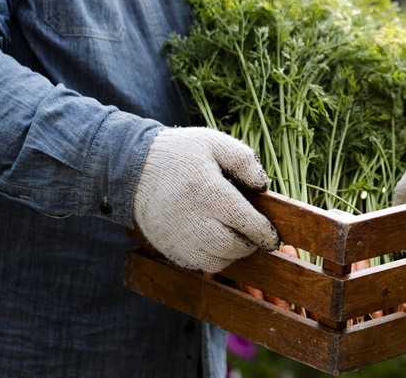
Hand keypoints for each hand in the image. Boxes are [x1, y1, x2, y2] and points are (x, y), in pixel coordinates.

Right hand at [133, 127, 280, 272]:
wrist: (133, 167)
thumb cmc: (179, 153)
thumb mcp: (214, 142)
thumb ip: (244, 160)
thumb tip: (262, 186)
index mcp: (206, 190)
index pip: (243, 220)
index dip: (263, 232)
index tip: (273, 235)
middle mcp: (191, 218)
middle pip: (231, 246)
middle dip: (249, 244)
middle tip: (255, 235)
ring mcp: (177, 237)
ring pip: (215, 262)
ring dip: (231, 254)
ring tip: (236, 238)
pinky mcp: (166, 247)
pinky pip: (196, 264)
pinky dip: (212, 259)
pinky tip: (214, 242)